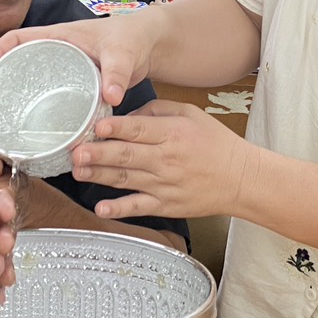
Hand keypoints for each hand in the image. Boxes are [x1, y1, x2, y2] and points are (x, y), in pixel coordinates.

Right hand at [0, 13, 160, 108]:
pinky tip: (34, 129)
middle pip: (17, 62)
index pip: (18, 38)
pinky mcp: (74, 86)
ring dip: (15, 96)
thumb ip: (117, 72)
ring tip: (0, 119)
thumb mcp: (123, 52)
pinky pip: (49, 95)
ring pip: (32, 81)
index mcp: (60, 36)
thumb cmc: (133, 39)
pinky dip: (38, 108)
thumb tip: (110, 95)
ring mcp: (65, 70)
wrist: (150, 46)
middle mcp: (57, 52)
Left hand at [70, 100, 256, 219]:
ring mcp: (165, 184)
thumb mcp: (191, 114)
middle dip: (98, 153)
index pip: (139, 130)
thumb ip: (157, 110)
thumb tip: (126, 115)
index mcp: (173, 133)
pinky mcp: (166, 205)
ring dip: (99, 175)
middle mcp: (166, 159)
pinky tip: (101, 207)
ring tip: (78, 171)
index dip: (116, 128)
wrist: (240, 179)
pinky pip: (139, 207)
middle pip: (127, 155)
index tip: (95, 126)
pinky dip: (119, 208)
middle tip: (76, 151)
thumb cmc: (215, 143)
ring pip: (126, 179)